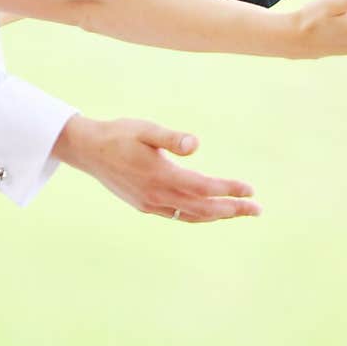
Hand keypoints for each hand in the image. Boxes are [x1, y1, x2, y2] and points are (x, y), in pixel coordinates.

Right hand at [52, 114, 261, 221]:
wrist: (88, 151)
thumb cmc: (119, 134)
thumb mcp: (145, 129)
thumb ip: (171, 138)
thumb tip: (195, 144)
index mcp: (161, 176)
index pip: (204, 188)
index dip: (229, 190)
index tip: (250, 190)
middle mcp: (158, 195)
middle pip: (203, 208)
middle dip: (232, 209)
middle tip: (258, 210)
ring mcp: (151, 204)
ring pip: (192, 216)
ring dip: (218, 215)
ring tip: (240, 212)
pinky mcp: (145, 206)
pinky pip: (178, 216)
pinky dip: (198, 216)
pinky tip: (208, 212)